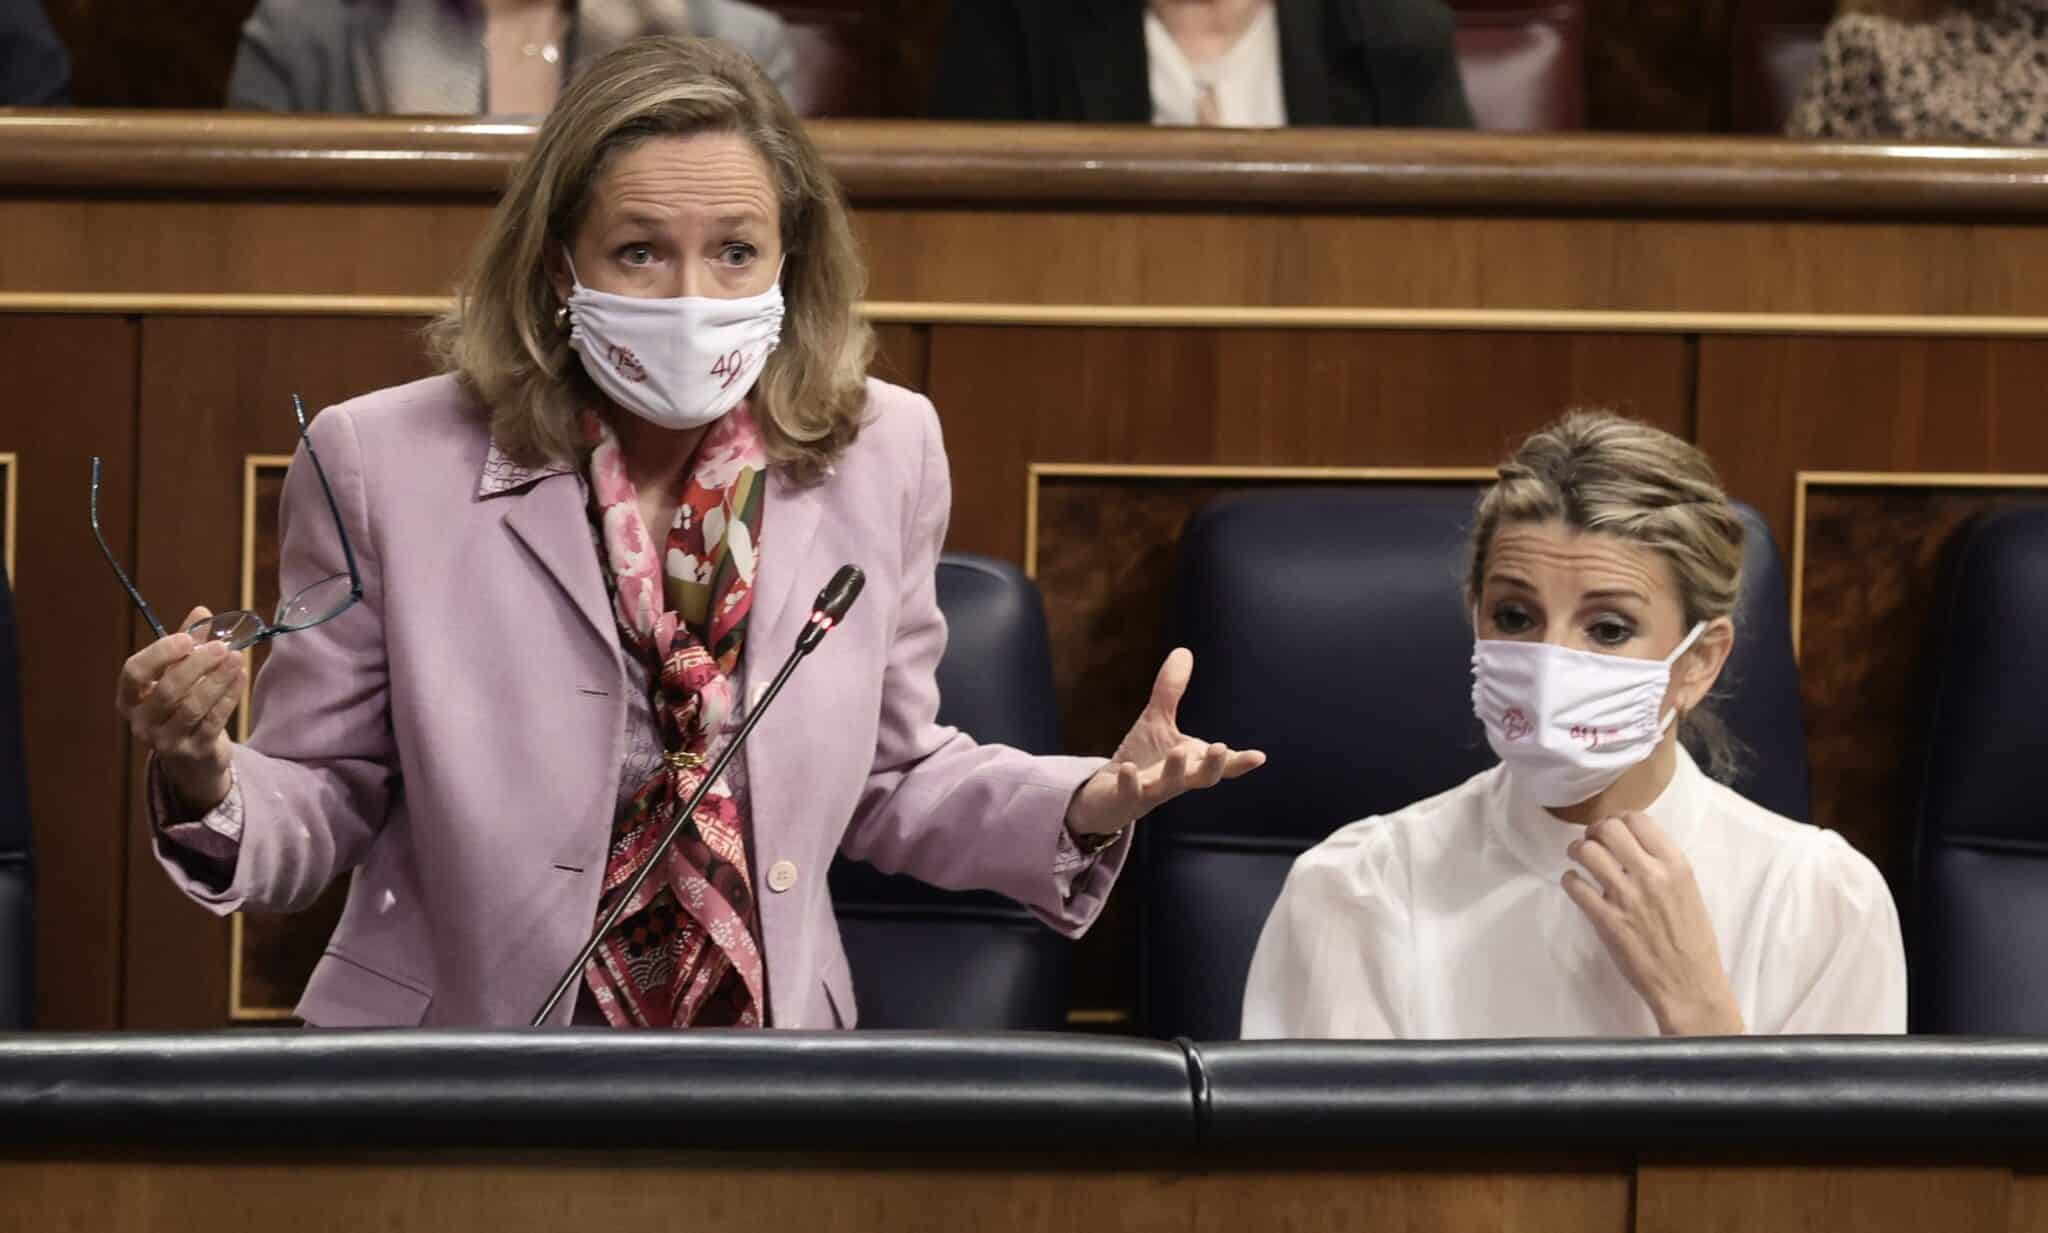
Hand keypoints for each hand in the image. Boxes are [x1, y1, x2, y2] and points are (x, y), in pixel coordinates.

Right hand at [115, 606, 242, 813]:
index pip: (134, 672)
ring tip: (237, 657)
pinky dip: (229, 697)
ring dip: (217, 680)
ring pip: (193, 707)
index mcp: (129, 699)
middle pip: (168, 690)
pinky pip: (214, 721)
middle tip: (221, 646)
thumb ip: (186, 646)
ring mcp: (167, 741)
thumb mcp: (176, 675)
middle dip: (196, 665)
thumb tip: (201, 612)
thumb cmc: (180, 706)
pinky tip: (241, 676)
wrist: (193, 758)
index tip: (186, 638)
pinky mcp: (195, 752)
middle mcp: (142, 722)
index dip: (160, 653)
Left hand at [1064, 647, 1265, 836]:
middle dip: (1212, 765)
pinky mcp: (1126, 797)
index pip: (1221, 765)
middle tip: (1220, 748)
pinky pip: (1130, 792)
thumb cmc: (1143, 759)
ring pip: (1169, 785)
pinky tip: (1129, 768)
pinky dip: (1131, 781)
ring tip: (1178, 752)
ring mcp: (1152, 790)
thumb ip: (1171, 691)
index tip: (1259, 756)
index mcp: (1191, 763)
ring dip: (1175, 770)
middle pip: (1203, 778)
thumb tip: (1184, 651)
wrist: (1109, 794)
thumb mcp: (1157, 721)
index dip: (1240, 762)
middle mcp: (1177, 780)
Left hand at [1563, 811, 1743, 1035]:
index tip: (1612, 830)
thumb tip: (1632, 846)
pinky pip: (1575, 886)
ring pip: (1587, 851)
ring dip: (1577, 851)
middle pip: (1608, 828)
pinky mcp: (1606, 919)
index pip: (1638, 819)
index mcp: (1676, 865)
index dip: (1619, 820)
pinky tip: (1575, 884)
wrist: (1690, 983)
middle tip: (1592, 842)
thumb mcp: (1689, 891)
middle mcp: (1650, 875)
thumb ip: (1662, 865)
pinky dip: (1570, 880)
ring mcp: (1626, 897)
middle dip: (1594, 831)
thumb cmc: (1693, 940)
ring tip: (1578, 859)